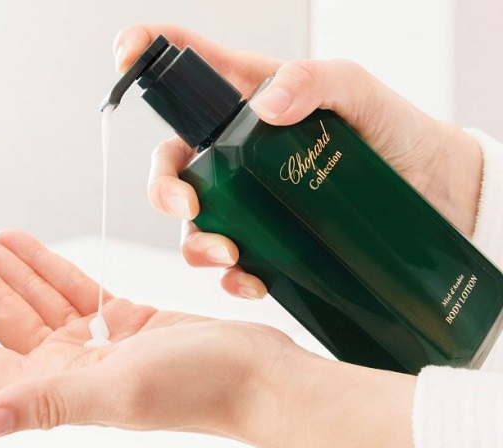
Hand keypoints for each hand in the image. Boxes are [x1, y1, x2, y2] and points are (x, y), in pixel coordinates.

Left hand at [0, 217, 419, 447]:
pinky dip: (48, 264)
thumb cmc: (202, 388)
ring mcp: (97, 342)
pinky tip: (25, 244)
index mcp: (57, 384)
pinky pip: (74, 288)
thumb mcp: (119, 392)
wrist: (257, 376)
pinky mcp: (126, 321)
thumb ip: (48, 403)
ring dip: (1, 259)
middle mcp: (69, 365)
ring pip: (34, 292)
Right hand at [114, 25, 483, 298]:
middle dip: (163, 188)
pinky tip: (251, 279)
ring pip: (195, 224)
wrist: (437, 194)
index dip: (149, 56)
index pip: (190, 73)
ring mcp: (252, 202)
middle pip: (173, 165)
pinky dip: (232, 277)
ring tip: (228, 255)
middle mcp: (241, 155)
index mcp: (252, 102)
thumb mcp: (361, 92)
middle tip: (186, 207)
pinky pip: (231, 265)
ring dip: (195, 243)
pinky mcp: (270, 243)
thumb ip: (315, 80)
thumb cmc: (398, 133)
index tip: (125, 54)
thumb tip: (267, 104)